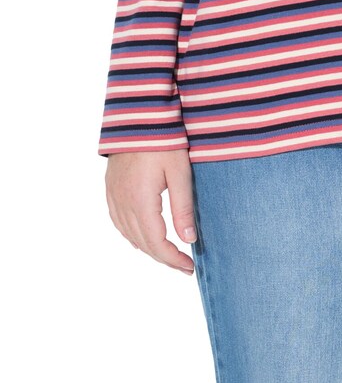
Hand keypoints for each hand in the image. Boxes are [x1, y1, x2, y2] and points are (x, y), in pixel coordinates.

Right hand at [105, 149, 197, 274]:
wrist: (138, 115)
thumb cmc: (163, 139)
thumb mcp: (179, 172)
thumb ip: (183, 207)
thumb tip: (189, 239)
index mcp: (140, 202)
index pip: (156, 244)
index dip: (173, 260)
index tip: (189, 267)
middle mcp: (123, 203)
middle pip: (142, 243)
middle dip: (163, 257)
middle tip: (183, 265)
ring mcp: (114, 196)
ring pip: (129, 235)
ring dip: (148, 248)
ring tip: (168, 253)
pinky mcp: (111, 188)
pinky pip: (119, 221)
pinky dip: (132, 234)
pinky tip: (143, 235)